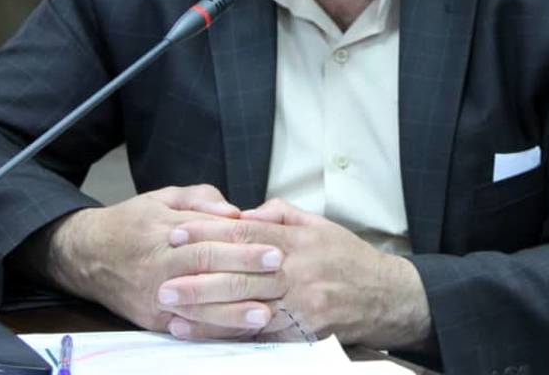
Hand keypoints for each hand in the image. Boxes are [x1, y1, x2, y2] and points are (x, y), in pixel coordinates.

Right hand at [34, 185, 285, 338]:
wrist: (87, 255)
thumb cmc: (133, 222)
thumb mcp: (164, 198)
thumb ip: (201, 200)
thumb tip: (234, 213)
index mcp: (164, 231)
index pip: (210, 239)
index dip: (243, 245)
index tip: (274, 248)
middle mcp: (159, 265)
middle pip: (206, 270)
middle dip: (245, 273)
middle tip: (279, 273)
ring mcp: (154, 296)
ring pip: (197, 306)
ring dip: (232, 312)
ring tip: (264, 313)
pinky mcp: (152, 319)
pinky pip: (187, 327)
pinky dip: (213, 331)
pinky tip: (237, 331)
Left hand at [164, 198, 432, 348]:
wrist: (386, 295)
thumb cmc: (348, 258)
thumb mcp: (319, 225)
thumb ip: (280, 215)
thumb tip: (246, 214)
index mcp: (297, 241)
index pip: (245, 235)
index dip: (208, 233)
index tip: (177, 233)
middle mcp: (297, 272)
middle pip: (239, 274)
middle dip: (197, 278)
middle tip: (162, 280)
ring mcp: (300, 304)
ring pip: (244, 307)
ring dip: (204, 311)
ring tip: (171, 311)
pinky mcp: (303, 331)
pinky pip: (259, 334)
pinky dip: (227, 334)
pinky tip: (201, 333)